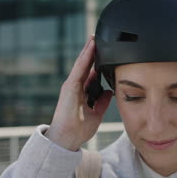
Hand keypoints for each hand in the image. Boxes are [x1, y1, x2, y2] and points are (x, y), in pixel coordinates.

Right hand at [46, 35, 112, 150]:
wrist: (66, 139)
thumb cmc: (79, 129)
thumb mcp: (97, 114)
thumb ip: (102, 102)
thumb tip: (110, 92)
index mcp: (82, 92)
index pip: (90, 73)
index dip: (97, 62)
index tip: (105, 51)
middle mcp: (76, 87)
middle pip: (85, 65)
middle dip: (92, 52)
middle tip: (98, 39)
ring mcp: (71, 86)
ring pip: (81, 64)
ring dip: (88, 50)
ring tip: (95, 38)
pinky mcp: (69, 87)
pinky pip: (79, 69)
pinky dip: (85, 57)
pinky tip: (91, 47)